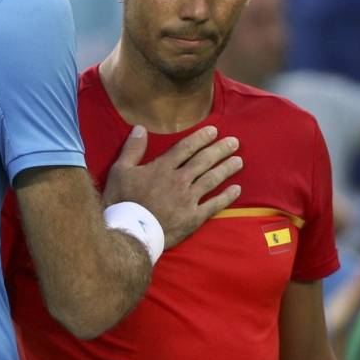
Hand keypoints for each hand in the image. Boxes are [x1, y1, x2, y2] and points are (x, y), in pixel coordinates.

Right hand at [102, 125, 242, 248]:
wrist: (130, 231)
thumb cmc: (121, 200)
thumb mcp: (120, 171)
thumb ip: (132, 149)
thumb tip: (140, 128)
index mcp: (162, 168)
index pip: (186, 148)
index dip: (200, 138)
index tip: (214, 131)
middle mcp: (179, 180)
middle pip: (203, 161)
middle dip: (220, 150)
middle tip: (234, 142)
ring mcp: (189, 199)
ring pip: (212, 180)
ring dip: (226, 169)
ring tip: (239, 161)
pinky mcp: (194, 217)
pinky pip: (215, 205)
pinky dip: (227, 197)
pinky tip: (237, 189)